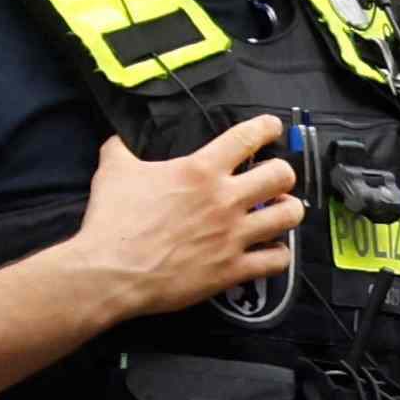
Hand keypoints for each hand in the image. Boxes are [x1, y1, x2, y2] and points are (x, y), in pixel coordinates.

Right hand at [72, 117, 303, 322]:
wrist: (111, 271)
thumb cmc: (112, 220)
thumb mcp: (114, 170)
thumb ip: (122, 149)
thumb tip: (118, 140)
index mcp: (200, 170)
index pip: (246, 137)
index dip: (266, 128)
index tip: (272, 128)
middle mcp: (225, 199)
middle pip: (281, 175)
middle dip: (282, 174)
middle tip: (274, 179)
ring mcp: (233, 236)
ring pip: (289, 216)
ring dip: (288, 211)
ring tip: (281, 211)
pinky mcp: (232, 270)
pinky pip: (277, 261)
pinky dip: (279, 254)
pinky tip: (272, 250)